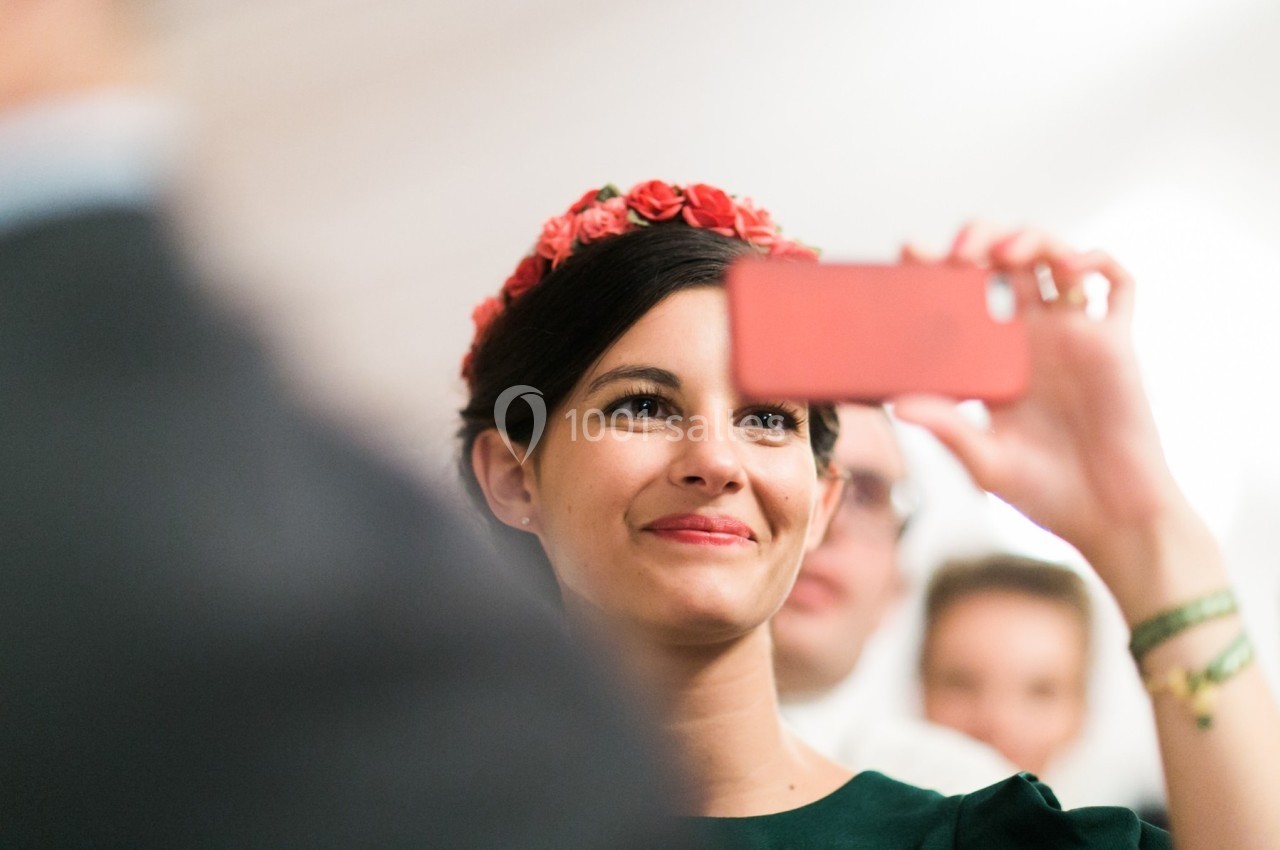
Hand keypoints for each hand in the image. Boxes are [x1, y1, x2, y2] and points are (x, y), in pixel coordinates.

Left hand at [892, 223, 1215, 612]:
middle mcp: (1030, 337)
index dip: (937, 266)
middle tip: (961, 252)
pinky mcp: (1114, 343)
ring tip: (1008, 254)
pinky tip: (1072, 269)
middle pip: (1005, 260)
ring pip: (1055, 258)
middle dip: (982, 238)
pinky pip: (1118, 284)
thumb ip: (947, 427)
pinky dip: (1097, 260)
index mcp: (991, 358)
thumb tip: (898, 404)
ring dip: (1033, 238)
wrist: (1108, 517)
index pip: (960, 295)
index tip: (910, 251)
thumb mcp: (984, 461)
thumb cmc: (1044, 494)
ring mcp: (1073, 335)